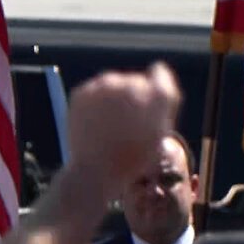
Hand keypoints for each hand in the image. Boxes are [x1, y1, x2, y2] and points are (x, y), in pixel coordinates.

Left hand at [66, 63, 181, 198]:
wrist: (97, 171)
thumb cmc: (133, 158)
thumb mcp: (158, 134)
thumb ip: (159, 106)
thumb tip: (151, 81)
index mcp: (158, 95)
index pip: (159, 73)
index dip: (156, 83)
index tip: (150, 94)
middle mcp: (133, 83)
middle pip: (134, 81)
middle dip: (132, 96)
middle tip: (126, 123)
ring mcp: (104, 86)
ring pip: (111, 85)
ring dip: (112, 98)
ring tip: (110, 127)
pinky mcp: (83, 91)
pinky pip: (92, 92)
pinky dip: (93, 104)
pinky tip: (96, 124)